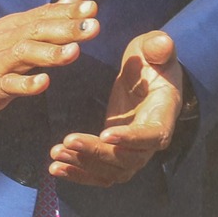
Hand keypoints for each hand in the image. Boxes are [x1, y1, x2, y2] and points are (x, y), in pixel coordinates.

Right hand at [0, 0, 98, 117]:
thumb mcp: (19, 29)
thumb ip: (53, 13)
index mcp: (17, 26)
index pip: (45, 15)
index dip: (68, 11)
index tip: (92, 7)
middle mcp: (8, 40)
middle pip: (38, 30)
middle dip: (66, 28)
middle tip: (93, 25)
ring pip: (24, 54)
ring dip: (49, 53)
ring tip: (74, 51)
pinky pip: (9, 84)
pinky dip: (26, 84)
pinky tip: (43, 83)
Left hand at [48, 30, 182, 186]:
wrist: (150, 78)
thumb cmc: (152, 62)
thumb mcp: (154, 49)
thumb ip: (158, 47)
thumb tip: (162, 43)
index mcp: (162, 115)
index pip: (151, 134)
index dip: (131, 138)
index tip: (106, 134)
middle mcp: (150, 140)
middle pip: (127, 159)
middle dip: (96, 153)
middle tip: (67, 141)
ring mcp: (133, 151)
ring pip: (111, 170)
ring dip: (83, 165)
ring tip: (56, 154)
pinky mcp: (115, 153)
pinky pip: (101, 173)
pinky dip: (79, 174)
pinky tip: (55, 168)